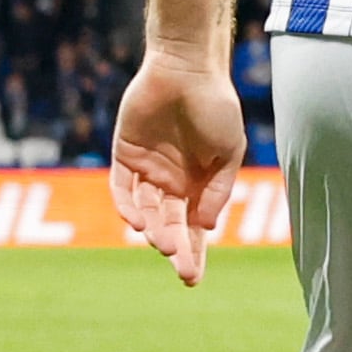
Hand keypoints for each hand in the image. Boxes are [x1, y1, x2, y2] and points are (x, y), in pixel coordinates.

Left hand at [108, 51, 250, 286]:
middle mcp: (172, 182)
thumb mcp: (230, 152)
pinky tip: (138, 222)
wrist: (188, 71)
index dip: (194, 254)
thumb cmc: (216, 108)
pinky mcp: (125, 156)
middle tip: (180, 268)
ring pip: (146, 211)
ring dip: (154, 229)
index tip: (191, 280)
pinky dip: (128, 207)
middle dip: (176, 249)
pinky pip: (122, 189)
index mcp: (199, 185)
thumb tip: (205, 226)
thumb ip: (219, 188)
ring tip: (164, 243)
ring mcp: (147, 170)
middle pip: (170, 225)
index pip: (194, 228)